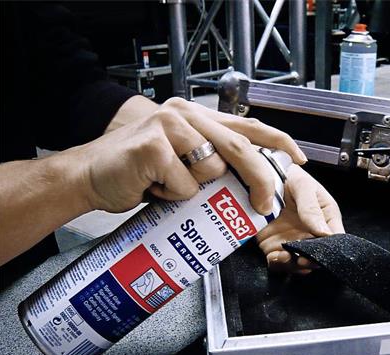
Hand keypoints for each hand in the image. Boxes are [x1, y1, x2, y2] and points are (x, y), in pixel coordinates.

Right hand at [75, 97, 306, 213]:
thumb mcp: (182, 162)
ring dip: (194, 191)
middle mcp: (185, 114)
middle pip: (239, 148)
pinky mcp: (153, 146)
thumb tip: (253, 183)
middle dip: (260, 179)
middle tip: (265, 204)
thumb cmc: (139, 173)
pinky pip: (185, 186)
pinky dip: (172, 197)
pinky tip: (152, 189)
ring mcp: (168, 126)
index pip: (247, 126)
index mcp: (197, 116)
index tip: (300, 159)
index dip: (278, 142)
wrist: (90, 177)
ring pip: (211, 170)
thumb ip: (212, 162)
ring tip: (168, 186)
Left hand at [257, 165, 344, 273]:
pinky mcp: (274, 244)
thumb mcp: (304, 186)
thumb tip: (324, 232)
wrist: (263, 175)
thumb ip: (312, 208)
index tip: (319, 254)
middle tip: (302, 259)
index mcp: (325, 219)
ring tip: (286, 256)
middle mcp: (310, 233)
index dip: (328, 251)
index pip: (334, 241)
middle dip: (309, 261)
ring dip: (292, 264)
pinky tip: (276, 256)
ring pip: (296, 262)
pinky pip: (277, 261)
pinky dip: (277, 263)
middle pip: (316, 256)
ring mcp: (292, 240)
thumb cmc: (289, 176)